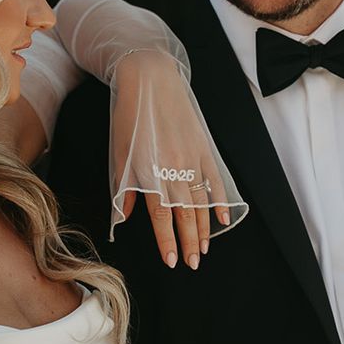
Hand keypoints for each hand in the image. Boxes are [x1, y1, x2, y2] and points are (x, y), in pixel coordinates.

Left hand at [112, 51, 230, 268]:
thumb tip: (122, 218)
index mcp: (150, 172)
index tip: (173, 260)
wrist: (149, 80)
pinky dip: (220, 200)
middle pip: (185, 214)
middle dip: (190, 242)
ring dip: (204, 228)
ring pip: (201, 202)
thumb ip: (123, 189)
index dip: (168, 240)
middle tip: (194, 263)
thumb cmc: (129, 118)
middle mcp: (173, 169)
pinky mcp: (203, 148)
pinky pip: (215, 180)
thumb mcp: (118, 155)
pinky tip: (224, 218)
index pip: (162, 215)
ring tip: (205, 248)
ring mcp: (192, 159)